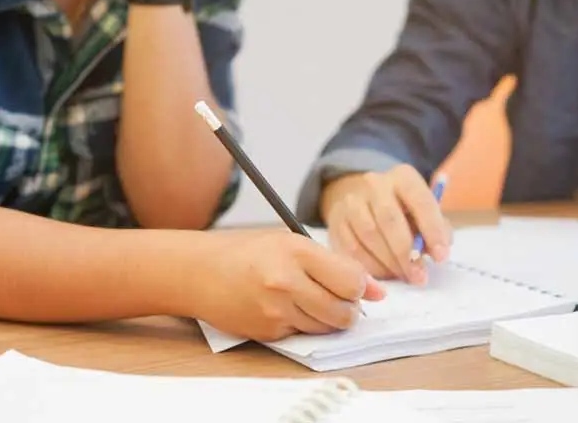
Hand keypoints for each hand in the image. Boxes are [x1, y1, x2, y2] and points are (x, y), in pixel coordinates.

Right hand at [190, 230, 386, 341]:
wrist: (199, 273)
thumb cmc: (246, 253)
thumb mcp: (290, 243)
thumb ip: (334, 264)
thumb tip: (378, 292)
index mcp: (295, 251)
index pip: (351, 280)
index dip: (361, 286)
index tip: (355, 285)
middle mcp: (285, 282)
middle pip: (344, 311)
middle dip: (349, 308)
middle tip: (339, 297)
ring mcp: (275, 311)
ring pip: (326, 327)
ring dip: (328, 318)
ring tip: (309, 299)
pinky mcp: (268, 332)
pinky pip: (303, 334)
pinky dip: (303, 324)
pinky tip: (285, 308)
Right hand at [319, 165, 452, 285]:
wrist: (364, 200)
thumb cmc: (405, 212)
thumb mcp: (424, 212)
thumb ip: (437, 229)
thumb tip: (437, 252)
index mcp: (403, 177)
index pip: (420, 200)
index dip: (432, 230)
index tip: (442, 257)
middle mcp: (375, 184)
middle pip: (389, 220)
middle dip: (406, 253)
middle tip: (419, 277)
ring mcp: (351, 202)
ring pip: (369, 236)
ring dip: (389, 263)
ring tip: (403, 276)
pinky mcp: (336, 222)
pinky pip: (351, 249)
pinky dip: (370, 267)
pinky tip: (383, 275)